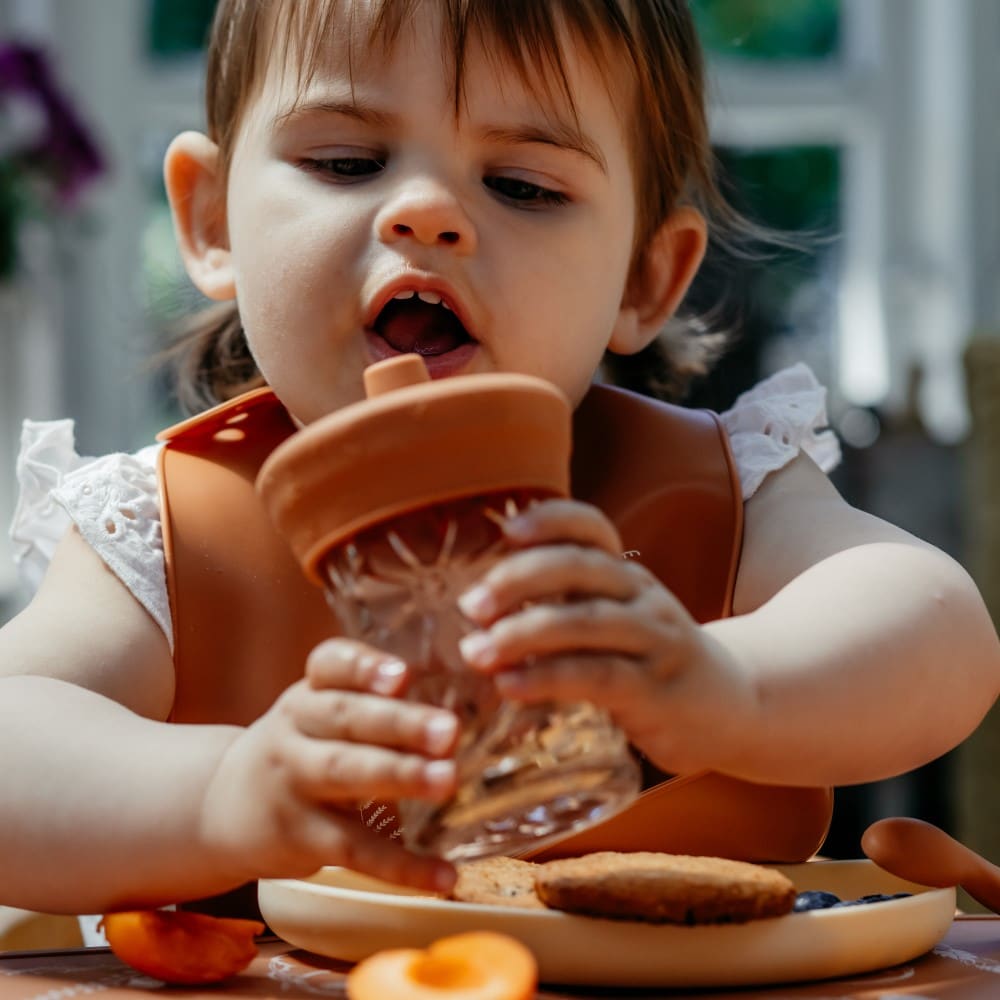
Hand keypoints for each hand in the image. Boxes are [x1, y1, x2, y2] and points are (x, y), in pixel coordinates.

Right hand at [198, 639, 458, 893]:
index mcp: (309, 692)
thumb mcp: (317, 713)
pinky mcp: (299, 837)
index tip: (401, 674)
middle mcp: (295, 730)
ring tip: (448, 781)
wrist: (221, 807)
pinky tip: (443, 875)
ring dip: (399, 776)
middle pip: (346, 718)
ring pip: (346, 774)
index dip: (364, 667)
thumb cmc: (298, 749)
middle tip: (449, 730)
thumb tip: (465, 699)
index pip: (330, 665)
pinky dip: (401, 865)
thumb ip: (372, 702)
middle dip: (399, 723)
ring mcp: (293, 783)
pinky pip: (353, 850)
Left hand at [456, 499, 755, 774]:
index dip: (551, 519)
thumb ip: (567, 607)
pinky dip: (548, 678)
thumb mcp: (618, 622)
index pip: (592, 527)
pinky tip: (510, 686)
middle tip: (470, 604)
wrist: (734, 708)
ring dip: (522, 635)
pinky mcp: (657, 690)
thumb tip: (481, 607)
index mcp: (627, 574)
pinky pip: (597, 675)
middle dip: (519, 580)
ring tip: (476, 651)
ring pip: (584, 623)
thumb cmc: (651, 662)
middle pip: (580, 568)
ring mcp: (655, 641)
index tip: (505, 529)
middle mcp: (643, 596)